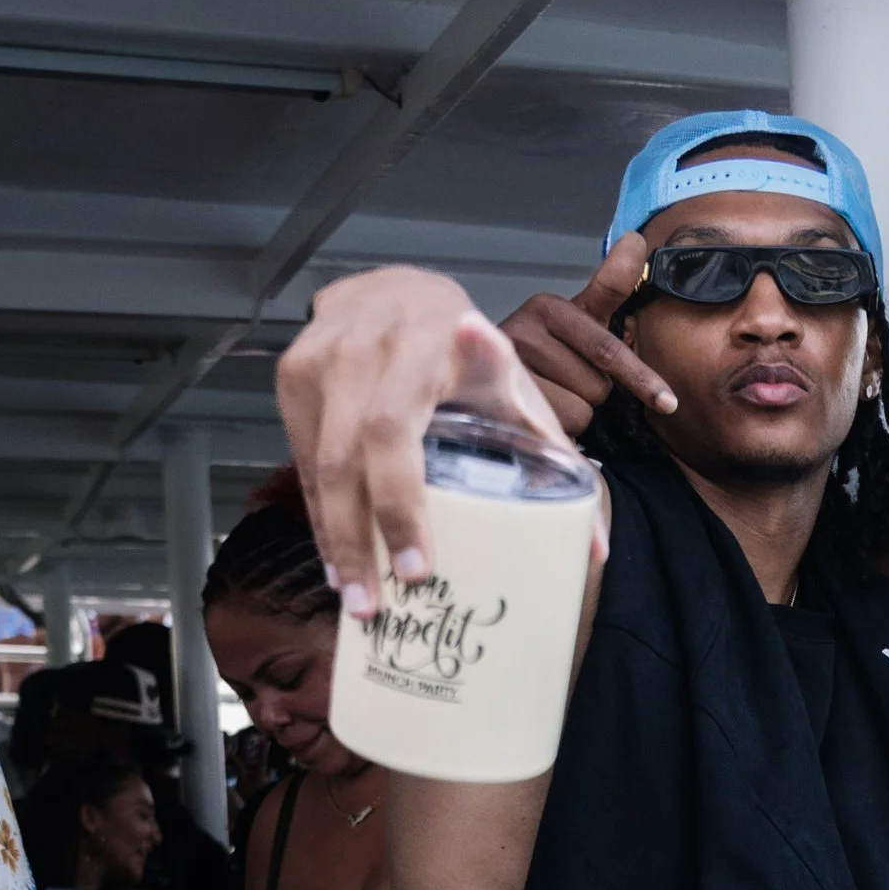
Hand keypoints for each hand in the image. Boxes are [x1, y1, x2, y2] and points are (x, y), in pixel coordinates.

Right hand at [276, 268, 575, 617]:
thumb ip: (554, 456)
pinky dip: (319, 514)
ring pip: (319, 465)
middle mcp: (368, 349)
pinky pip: (301, 458)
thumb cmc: (464, 348)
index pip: (398, 430)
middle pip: (351, 459)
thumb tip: (595, 548)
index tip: (415, 564)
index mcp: (430, 347)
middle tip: (380, 602)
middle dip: (364, 539)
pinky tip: (337, 558)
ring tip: (356, 599)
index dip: (401, 499)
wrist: (396, 288)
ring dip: (335, 538)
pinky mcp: (293, 376)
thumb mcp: (514, 387)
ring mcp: (322, 360)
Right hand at [502, 232, 677, 440]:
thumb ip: (610, 285)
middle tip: (567, 382)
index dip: (639, 376)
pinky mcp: (502, 400)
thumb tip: (635, 240)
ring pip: (581, 407)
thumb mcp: (580, 318)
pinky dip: (558, 428)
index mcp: (549, 307)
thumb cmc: (546, 350)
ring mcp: (510, 366)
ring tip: (549, 397)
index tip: (668, 401)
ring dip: (574, 412)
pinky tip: (538, 412)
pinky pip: (559, 425)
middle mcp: (526, 329)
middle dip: (593, 393)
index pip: (606, 347)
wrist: (481, 373)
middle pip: (599, 384)